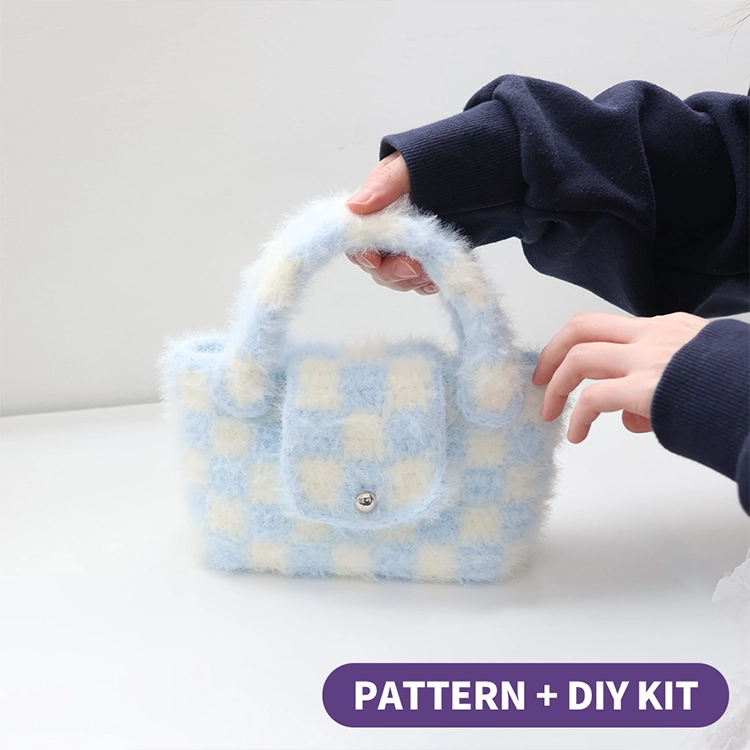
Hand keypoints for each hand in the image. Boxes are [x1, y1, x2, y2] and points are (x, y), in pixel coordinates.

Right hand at [345, 152, 436, 294]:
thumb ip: (384, 185)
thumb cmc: (440, 157)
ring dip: (410, 280)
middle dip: (392, 271)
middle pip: (375, 265)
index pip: (355, 239)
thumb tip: (354, 206)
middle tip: (414, 267)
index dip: (362, 252)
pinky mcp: (427, 257)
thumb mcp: (407, 165)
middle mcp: (387, 230)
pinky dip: (425, 283)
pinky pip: (419, 281)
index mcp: (374, 208)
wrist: (478, 167)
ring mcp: (407, 246)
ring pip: (396, 277)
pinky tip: (435, 276)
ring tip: (429, 271)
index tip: (375, 259)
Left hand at [532, 311, 709, 441]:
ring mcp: (651, 358)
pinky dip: (577, 415)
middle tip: (541, 379)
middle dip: (552, 352)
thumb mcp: (701, 379)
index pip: (612, 327)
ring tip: (550, 413)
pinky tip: (576, 434)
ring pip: (580, 355)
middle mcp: (656, 335)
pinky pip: (593, 397)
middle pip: (582, 326)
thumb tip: (626, 419)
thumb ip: (659, 392)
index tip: (568, 370)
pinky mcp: (649, 387)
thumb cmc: (740, 392)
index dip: (583, 348)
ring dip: (556, 384)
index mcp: (670, 328)